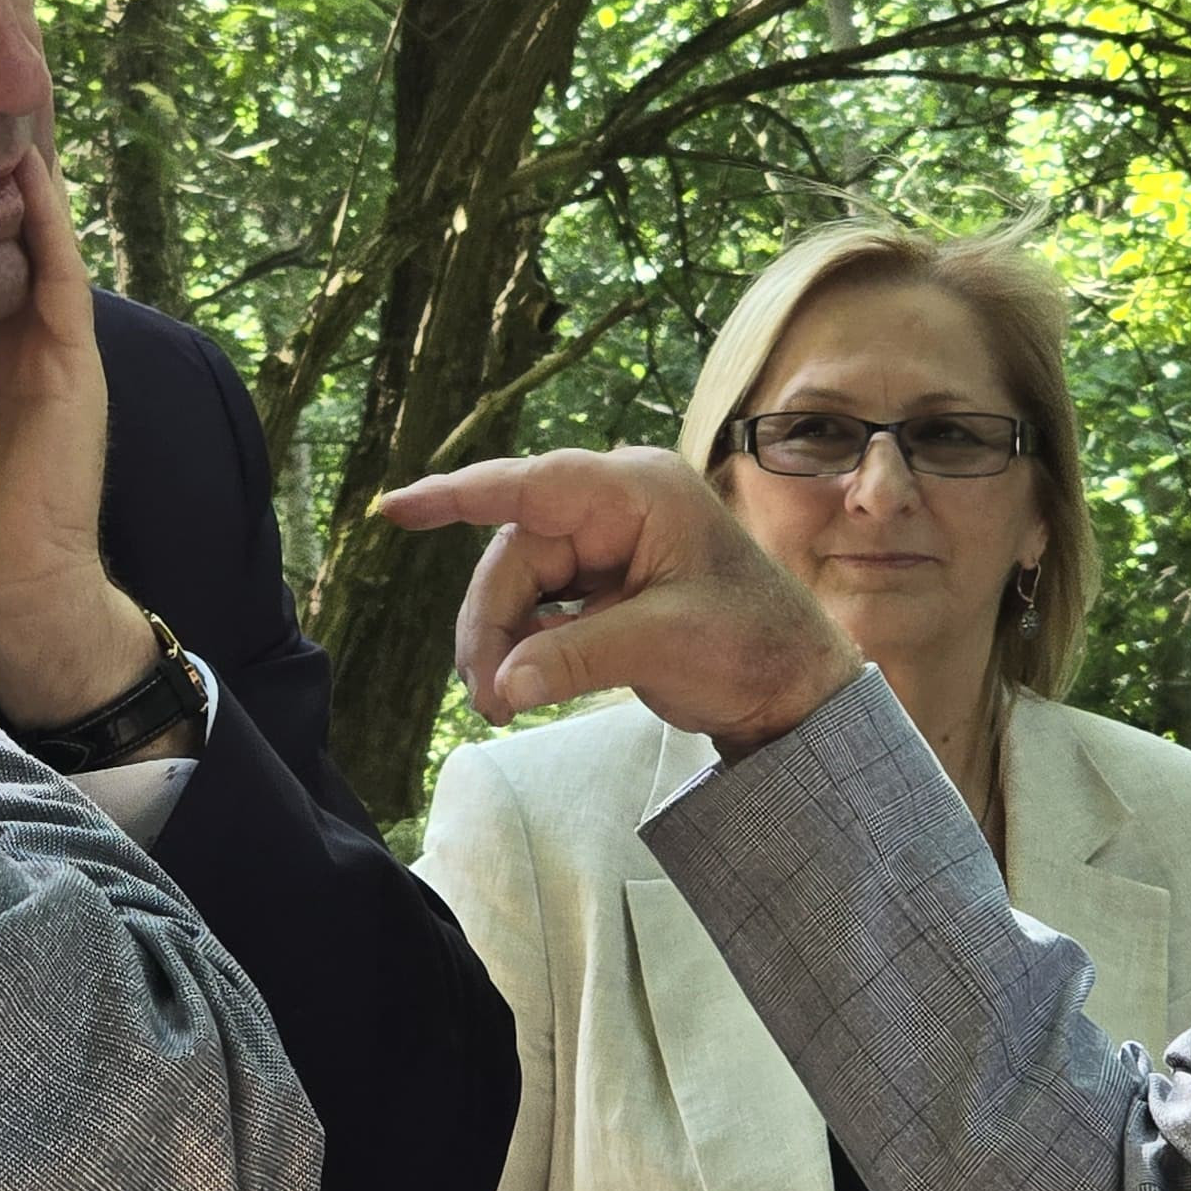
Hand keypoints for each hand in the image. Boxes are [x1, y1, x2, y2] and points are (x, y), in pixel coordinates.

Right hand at [374, 446, 860, 755]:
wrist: (796, 687)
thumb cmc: (753, 648)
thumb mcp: (664, 646)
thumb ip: (576, 658)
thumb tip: (503, 685)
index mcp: (639, 493)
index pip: (531, 485)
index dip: (457, 496)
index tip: (394, 509)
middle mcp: (616, 506)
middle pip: (516, 552)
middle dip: (492, 624)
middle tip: (490, 700)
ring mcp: (609, 542)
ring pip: (519, 583)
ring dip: (503, 643)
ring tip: (505, 704)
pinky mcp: (605, 580)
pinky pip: (540, 604)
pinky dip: (526, 645)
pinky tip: (525, 685)